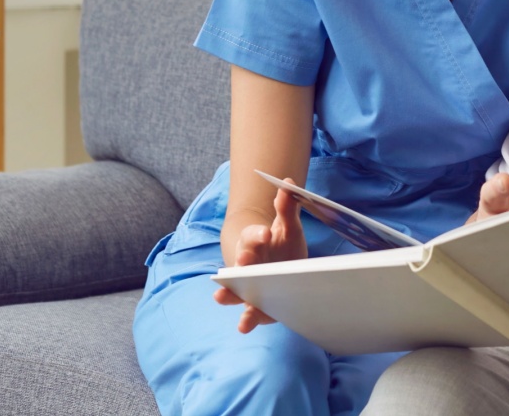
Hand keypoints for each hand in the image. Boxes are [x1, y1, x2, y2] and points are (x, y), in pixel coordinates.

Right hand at [211, 182, 308, 332]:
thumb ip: (287, 207)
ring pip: (236, 290)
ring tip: (220, 296)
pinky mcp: (258, 307)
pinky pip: (250, 313)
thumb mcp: (289, 226)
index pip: (252, 236)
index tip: (265, 233)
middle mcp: (248, 265)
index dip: (257, 234)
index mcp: (256, 242)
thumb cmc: (284, 245)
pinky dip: (246, 319)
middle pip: (242, 263)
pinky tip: (243, 326)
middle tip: (244, 262)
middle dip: (242, 262)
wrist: (286, 268)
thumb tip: (287, 183)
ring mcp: (251, 287)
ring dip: (229, 293)